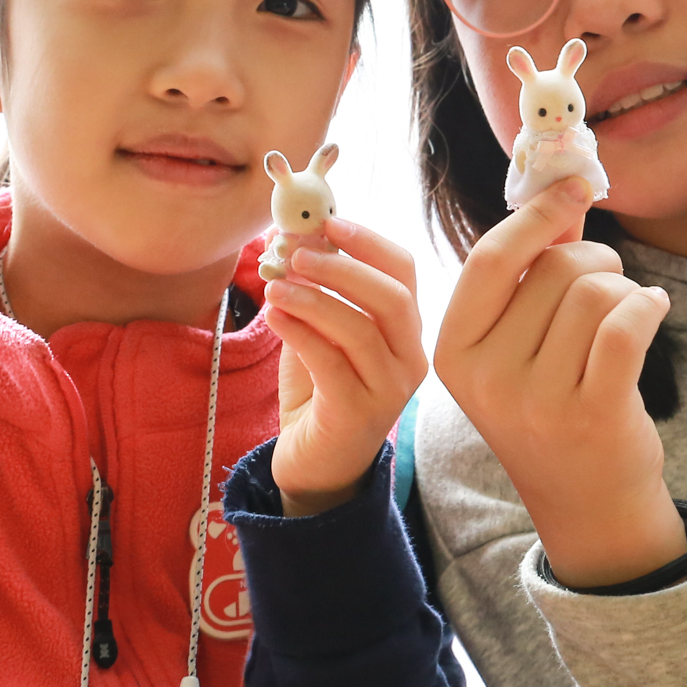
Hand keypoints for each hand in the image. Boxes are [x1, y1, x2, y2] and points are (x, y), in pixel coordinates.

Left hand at [263, 218, 427, 517]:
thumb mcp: (322, 333)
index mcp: (406, 331)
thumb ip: (318, 291)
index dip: (369, 242)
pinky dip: (301, 331)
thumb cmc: (320, 392)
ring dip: (315, 299)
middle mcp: (410, 359)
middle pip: (393, 298)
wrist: (315, 465)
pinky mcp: (358, 415)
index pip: (405, 272)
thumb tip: (296, 234)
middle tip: (298, 252)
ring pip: (361, 330)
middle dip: (344, 267)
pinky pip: (331, 363)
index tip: (328, 221)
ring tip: (277, 284)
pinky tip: (275, 315)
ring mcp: (389, 390)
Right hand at [431, 179, 686, 588]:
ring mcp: (538, 400)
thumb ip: (532, 270)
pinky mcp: (593, 413)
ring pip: (597, 292)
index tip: (575, 187)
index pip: (490, 258)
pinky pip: (628, 324)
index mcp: (453, 352)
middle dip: (598, 261)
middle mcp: (487, 378)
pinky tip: (653, 312)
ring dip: (626, 291)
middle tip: (611, 285)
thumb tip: (563, 189)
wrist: (586, 503)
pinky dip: (650, 306)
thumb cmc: (552, 408)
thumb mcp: (518, 346)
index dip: (537, 214)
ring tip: (627, 316)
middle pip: (555, 269)